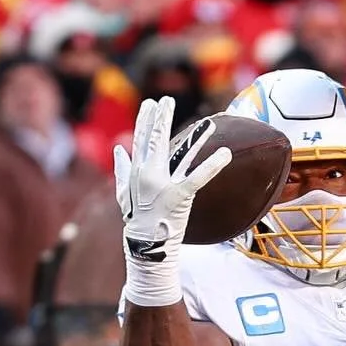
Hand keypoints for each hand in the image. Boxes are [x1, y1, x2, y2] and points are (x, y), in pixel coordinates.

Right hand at [113, 97, 231, 268]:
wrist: (145, 245)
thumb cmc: (137, 219)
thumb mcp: (124, 193)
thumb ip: (123, 169)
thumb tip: (118, 149)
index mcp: (136, 171)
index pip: (140, 139)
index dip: (145, 120)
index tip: (151, 103)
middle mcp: (148, 173)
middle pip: (155, 139)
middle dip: (161, 118)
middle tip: (167, 100)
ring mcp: (164, 184)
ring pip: (180, 155)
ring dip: (195, 137)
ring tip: (207, 123)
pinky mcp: (179, 196)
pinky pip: (198, 177)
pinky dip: (213, 165)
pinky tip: (226, 154)